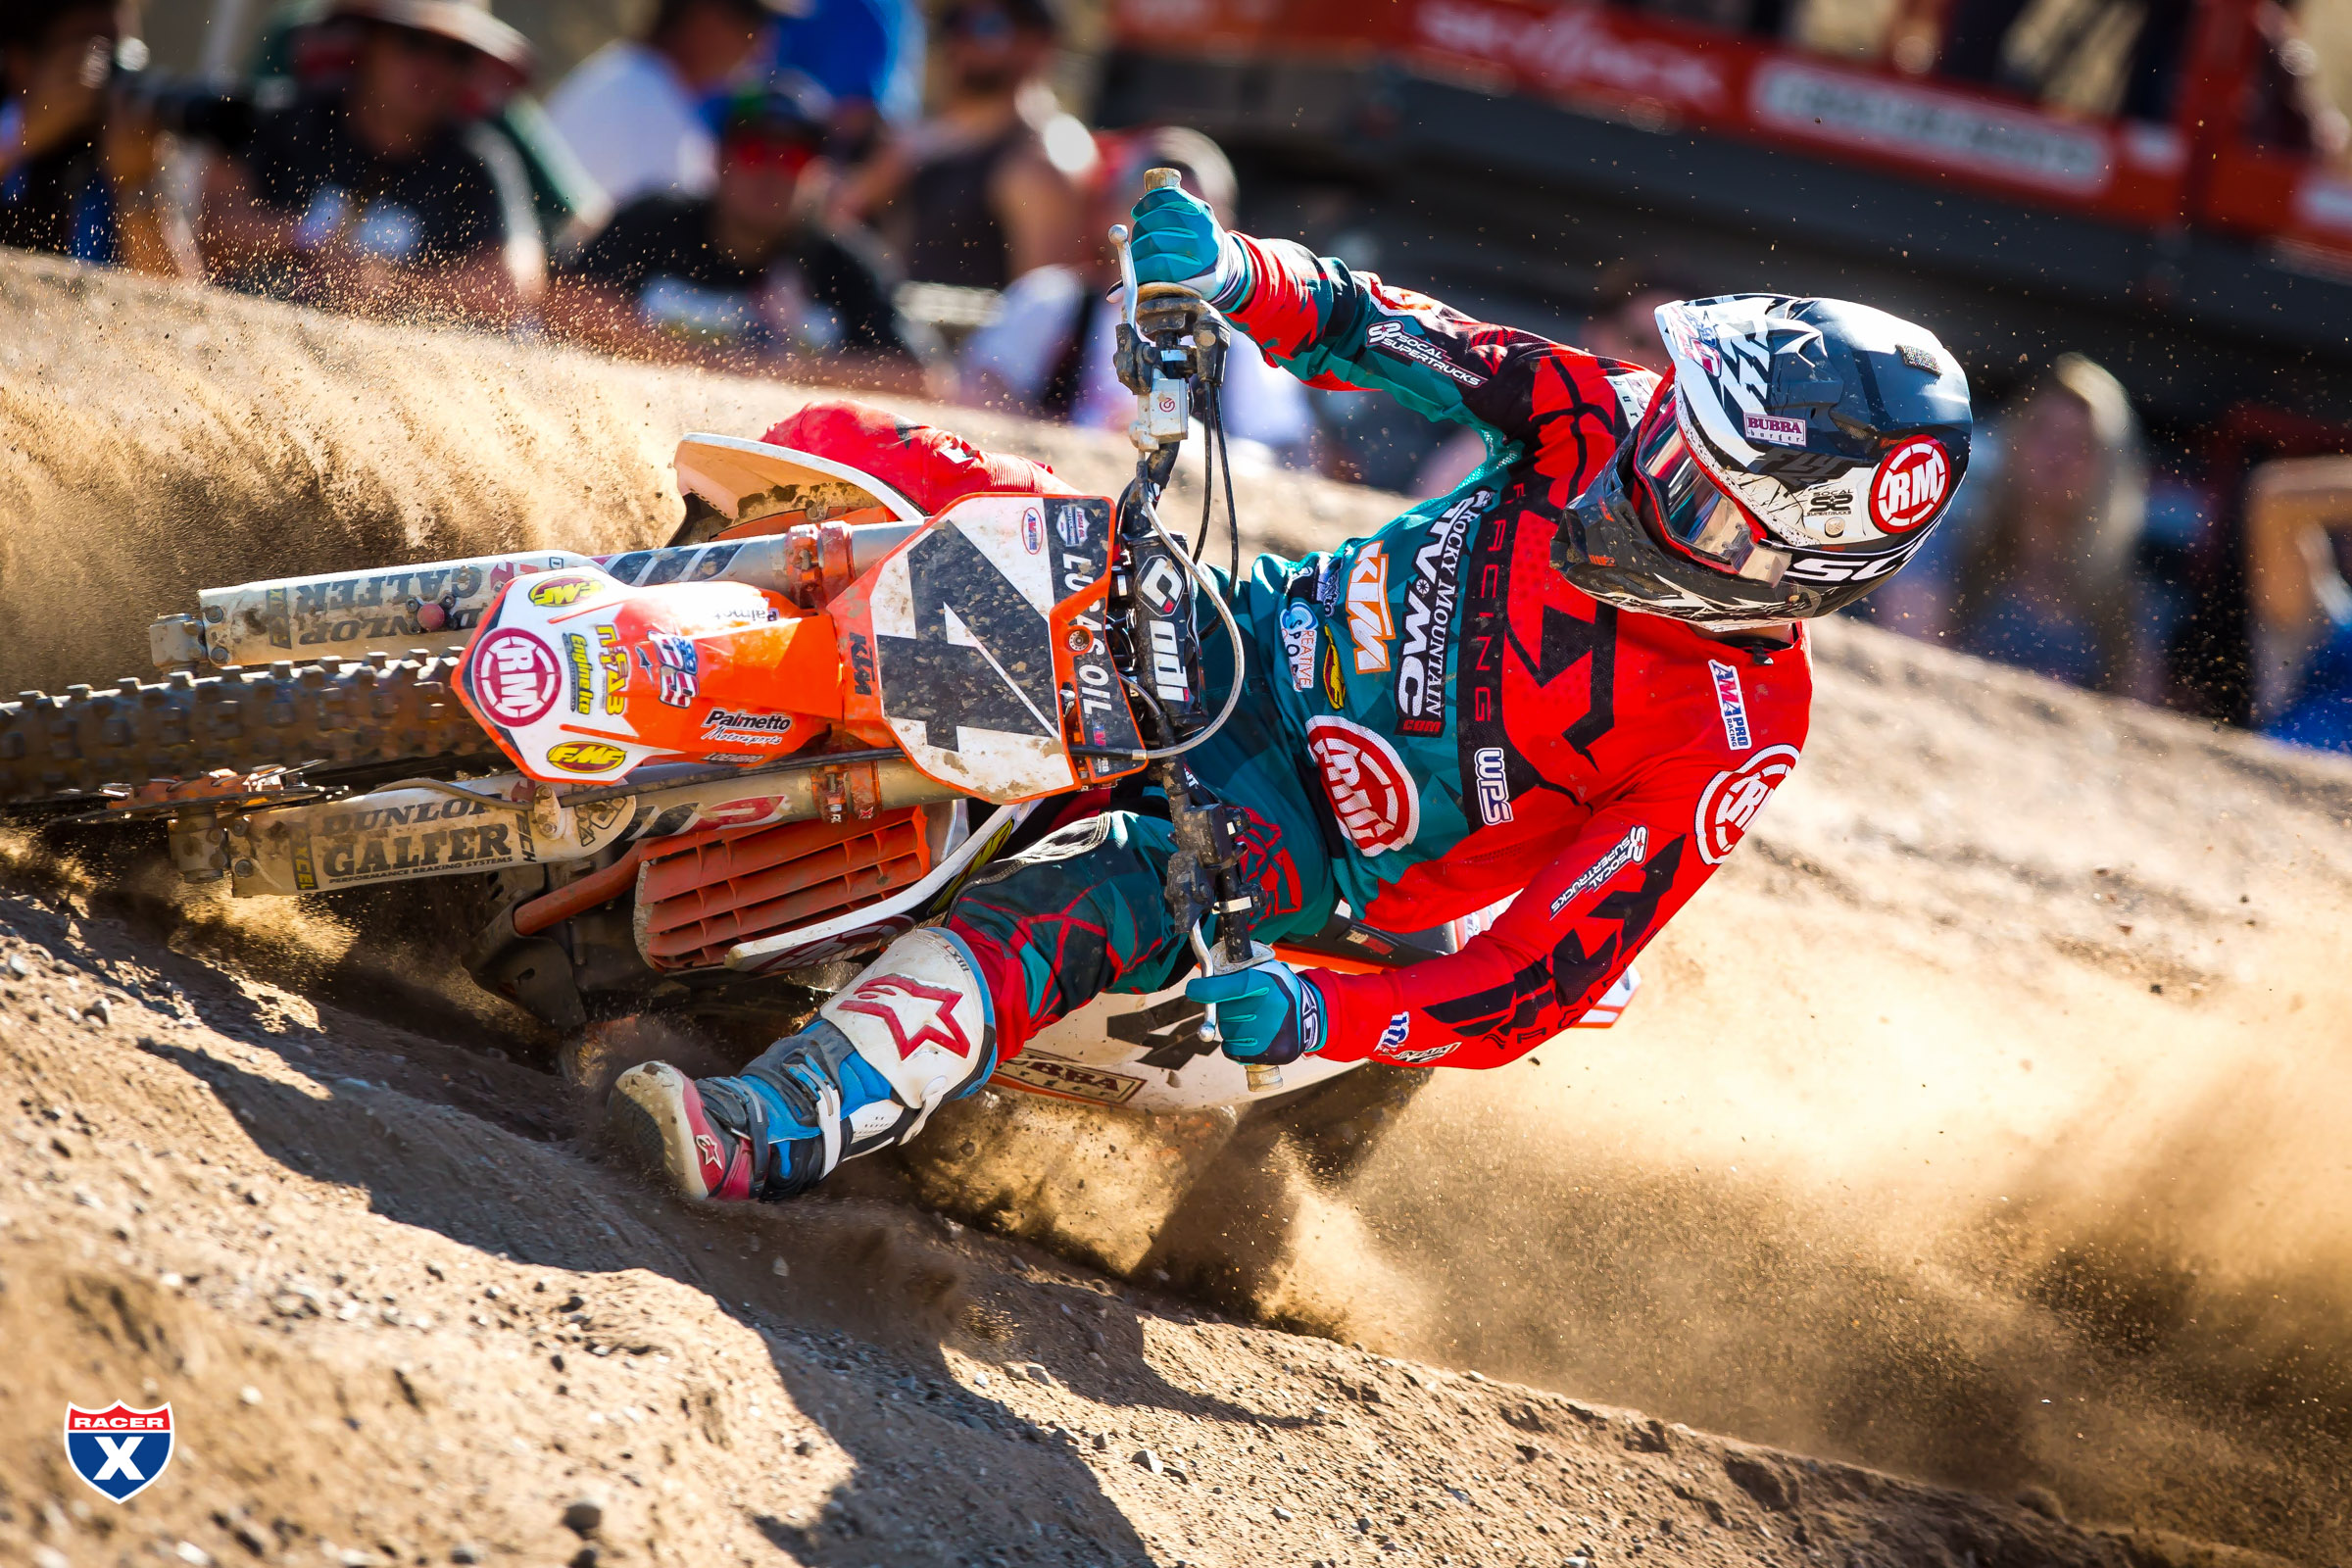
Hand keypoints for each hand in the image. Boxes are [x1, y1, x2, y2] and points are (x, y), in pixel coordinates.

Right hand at [1127, 184, 1243, 303]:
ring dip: (1141, 228)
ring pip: (1156, 217)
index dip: (1140, 269)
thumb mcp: (1177, 288)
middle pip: (1156, 240)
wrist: (1221, 259)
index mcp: (1200, 265)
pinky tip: (1140, 212)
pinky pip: (1164, 196)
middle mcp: (1203, 239)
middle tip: (1134, 254)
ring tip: (1141, 237)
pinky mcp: (1195, 202)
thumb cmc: (1194, 279)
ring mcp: (1201, 218)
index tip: (1130, 271)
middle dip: (1138, 249)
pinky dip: (1147, 204)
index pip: (1161, 265)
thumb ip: (1147, 288)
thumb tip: (1112, 296)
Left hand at [1185, 960, 1324, 1065]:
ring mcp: (1275, 1032)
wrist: (1311, 1015)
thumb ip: (1234, 975)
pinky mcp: (1274, 1053)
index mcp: (1271, 981)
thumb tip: (1198, 988)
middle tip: (1244, 1006)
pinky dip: (1235, 1045)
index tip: (1193, 990)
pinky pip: (1233, 1051)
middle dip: (1225, 1010)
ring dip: (1232, 1028)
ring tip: (1253, 1021)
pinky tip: (1252, 1037)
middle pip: (1226, 1012)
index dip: (1210, 989)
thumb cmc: (1277, 991)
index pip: (1235, 986)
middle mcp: (1275, 1007)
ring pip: (1228, 1032)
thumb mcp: (1263, 972)